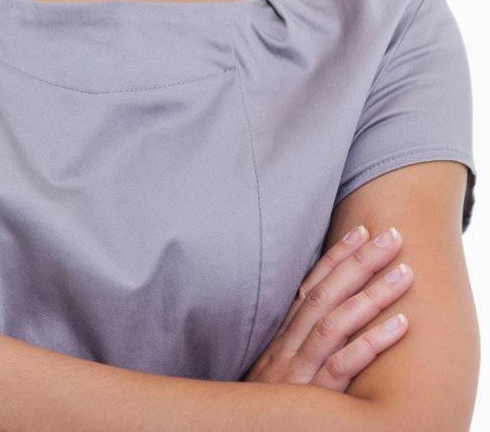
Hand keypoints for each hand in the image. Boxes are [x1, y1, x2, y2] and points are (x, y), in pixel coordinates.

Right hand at [245, 223, 412, 390]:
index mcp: (281, 338)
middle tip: (391, 236)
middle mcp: (288, 347)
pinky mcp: (313, 396)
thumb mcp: (272, 369)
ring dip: (372, 295)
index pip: (308, 287)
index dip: (334, 258)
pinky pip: (345, 366)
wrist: (239, 431)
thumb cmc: (263, 406)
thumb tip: (319, 312)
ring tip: (404, 273)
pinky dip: (372, 343)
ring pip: (335, 323)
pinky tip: (400, 326)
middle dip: (359, 263)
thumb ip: (292, 343)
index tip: (358, 231)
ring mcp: (299, 371)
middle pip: (324, 296)